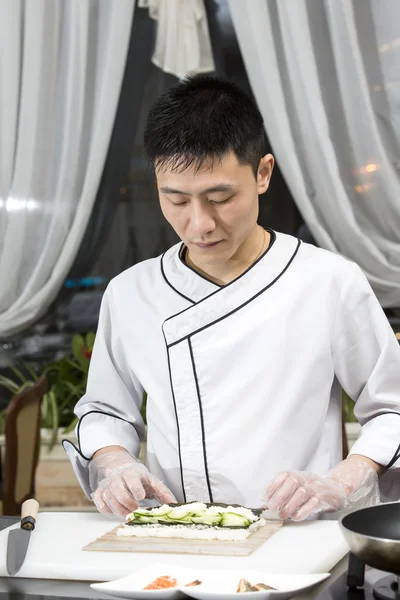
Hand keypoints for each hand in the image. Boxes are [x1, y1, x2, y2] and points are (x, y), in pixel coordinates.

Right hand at [88, 448, 175, 517]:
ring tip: (127, 514)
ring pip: (108, 496)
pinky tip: (115, 512)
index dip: (135, 487)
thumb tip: (175, 505)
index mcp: (131, 472)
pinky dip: (106, 509)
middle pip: (117, 489)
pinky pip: (99, 502)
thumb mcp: (151, 481)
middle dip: (126, 502)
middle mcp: (117, 477)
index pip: (130, 477)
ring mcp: (107, 485)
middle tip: (135, 510)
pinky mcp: (100, 492)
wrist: (119, 468)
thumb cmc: (138, 478)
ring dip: (117, 508)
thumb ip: (163, 493)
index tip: (141, 497)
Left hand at [263, 456, 379, 520]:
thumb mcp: (296, 487)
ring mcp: (315, 487)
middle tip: (272, 507)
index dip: (272, 486)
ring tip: (282, 515)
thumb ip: (281, 493)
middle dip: (280, 495)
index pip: (283, 476)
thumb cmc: (311, 488)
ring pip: (302, 492)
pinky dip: (303, 511)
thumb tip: (265, 504)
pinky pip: (313, 503)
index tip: (264, 497)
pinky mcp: (323, 498)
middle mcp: (306, 478)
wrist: (335, 488)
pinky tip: (295, 517)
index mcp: (296, 474)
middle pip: (292, 482)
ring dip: (290, 505)